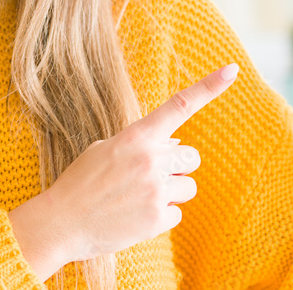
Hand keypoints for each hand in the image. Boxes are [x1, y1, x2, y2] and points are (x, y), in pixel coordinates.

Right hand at [44, 63, 239, 263]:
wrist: (60, 224)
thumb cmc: (81, 183)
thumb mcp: (105, 149)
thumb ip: (141, 143)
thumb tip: (176, 144)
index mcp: (136, 136)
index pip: (179, 105)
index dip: (209, 86)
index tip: (232, 70)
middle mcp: (150, 159)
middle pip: (191, 156)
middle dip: (177, 166)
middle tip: (149, 176)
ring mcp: (155, 190)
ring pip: (188, 186)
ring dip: (171, 192)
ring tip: (137, 198)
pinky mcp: (157, 219)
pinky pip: (177, 214)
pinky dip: (160, 217)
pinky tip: (134, 217)